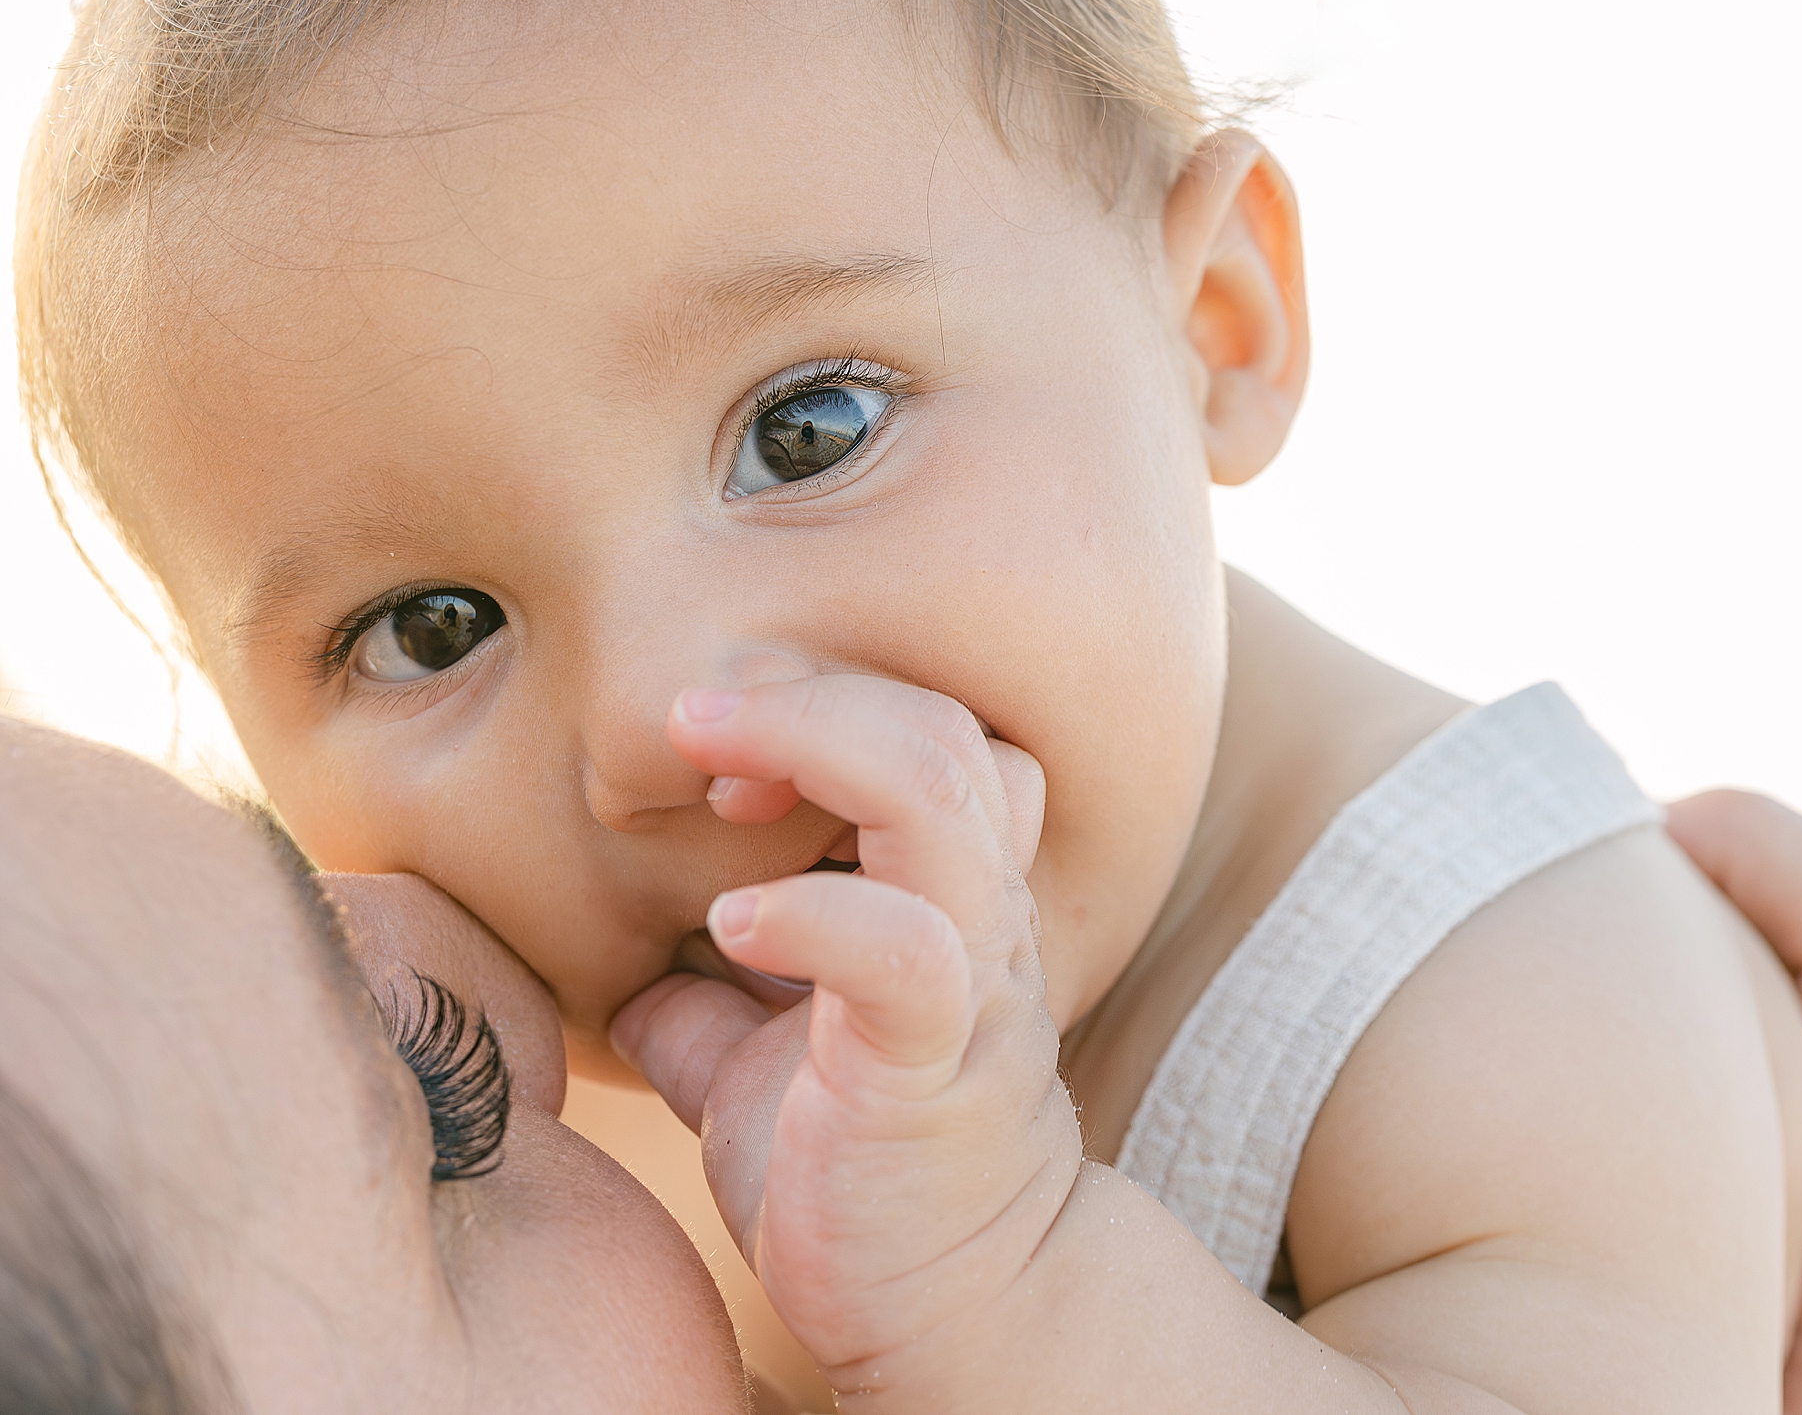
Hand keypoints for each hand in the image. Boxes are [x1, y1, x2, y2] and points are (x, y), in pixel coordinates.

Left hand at [609, 674, 1079, 1386]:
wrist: (955, 1305)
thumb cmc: (862, 1174)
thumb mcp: (757, 1069)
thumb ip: (703, 1005)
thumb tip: (620, 973)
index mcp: (945, 896)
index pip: (930, 731)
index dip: (827, 703)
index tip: (712, 750)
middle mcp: (979, 916)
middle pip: (939, 730)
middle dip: (805, 697)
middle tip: (692, 719)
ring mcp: (971, 981)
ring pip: (939, 798)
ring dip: (810, 747)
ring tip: (708, 768)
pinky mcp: (937, 1063)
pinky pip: (902, 951)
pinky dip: (812, 913)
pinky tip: (732, 927)